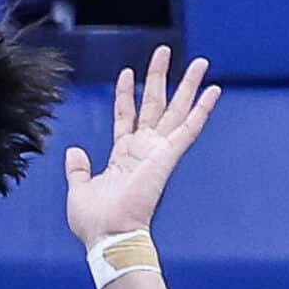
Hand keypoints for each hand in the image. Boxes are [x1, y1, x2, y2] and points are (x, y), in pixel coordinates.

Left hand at [63, 45, 219, 247]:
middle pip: (154, 105)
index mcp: (122, 156)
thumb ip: (78, 169)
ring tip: (200, 62)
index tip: (127, 73)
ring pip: (175, 109)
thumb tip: (74, 152)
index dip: (125, 94)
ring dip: (188, 85)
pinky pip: (189, 128)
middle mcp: (143, 150)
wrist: (108, 236)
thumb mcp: (79, 190)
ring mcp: (158, 151)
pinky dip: (203, 109)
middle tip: (165, 52)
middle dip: (160, 77)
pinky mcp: (168, 156)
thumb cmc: (95, 222)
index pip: (126, 116)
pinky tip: (214, 90)